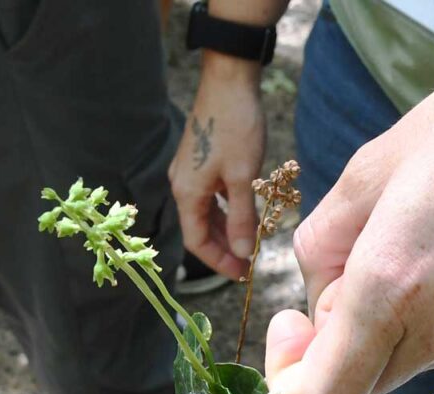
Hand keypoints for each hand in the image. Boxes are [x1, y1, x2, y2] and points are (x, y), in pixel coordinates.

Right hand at [169, 54, 267, 280]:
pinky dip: (226, 210)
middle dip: (224, 248)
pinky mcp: (201, 160)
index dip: (218, 262)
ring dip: (226, 230)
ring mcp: (190, 172)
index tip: (242, 274)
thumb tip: (243, 253)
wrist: (229, 79)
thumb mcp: (243, 177)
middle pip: (199, 229)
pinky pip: (211, 196)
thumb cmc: (235, 126)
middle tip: (250, 263)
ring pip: (206, 212)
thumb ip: (241, 218)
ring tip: (250, 243)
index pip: (196, 241)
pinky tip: (245, 214)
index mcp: (187, 192)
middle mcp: (182, 184)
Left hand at [265, 23, 433, 393]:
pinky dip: (419, 312)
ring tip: (407, 237)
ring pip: (396, 361)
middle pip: (356, 381)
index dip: (290, 377)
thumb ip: (324, 244)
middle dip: (332, 339)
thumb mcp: (370, 168)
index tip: (290, 324)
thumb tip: (314, 293)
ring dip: (377, 321)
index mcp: (391, 285)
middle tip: (348, 263)